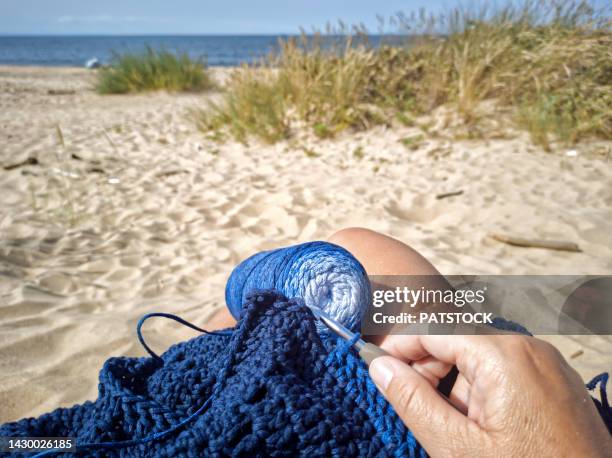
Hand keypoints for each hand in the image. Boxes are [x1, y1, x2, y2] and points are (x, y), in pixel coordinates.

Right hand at [369, 334, 610, 456]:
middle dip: (429, 371)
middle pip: (457, 343)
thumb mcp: (456, 446)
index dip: (399, 347)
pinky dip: (482, 394)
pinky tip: (482, 430)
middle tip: (415, 407)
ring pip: (480, 360)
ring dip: (456, 388)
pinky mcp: (555, 383)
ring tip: (457, 431)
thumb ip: (412, 400)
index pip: (434, 331)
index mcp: (503, 355)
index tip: (376, 364)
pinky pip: (505, 373)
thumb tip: (379, 366)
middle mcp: (528, 348)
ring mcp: (546, 365)